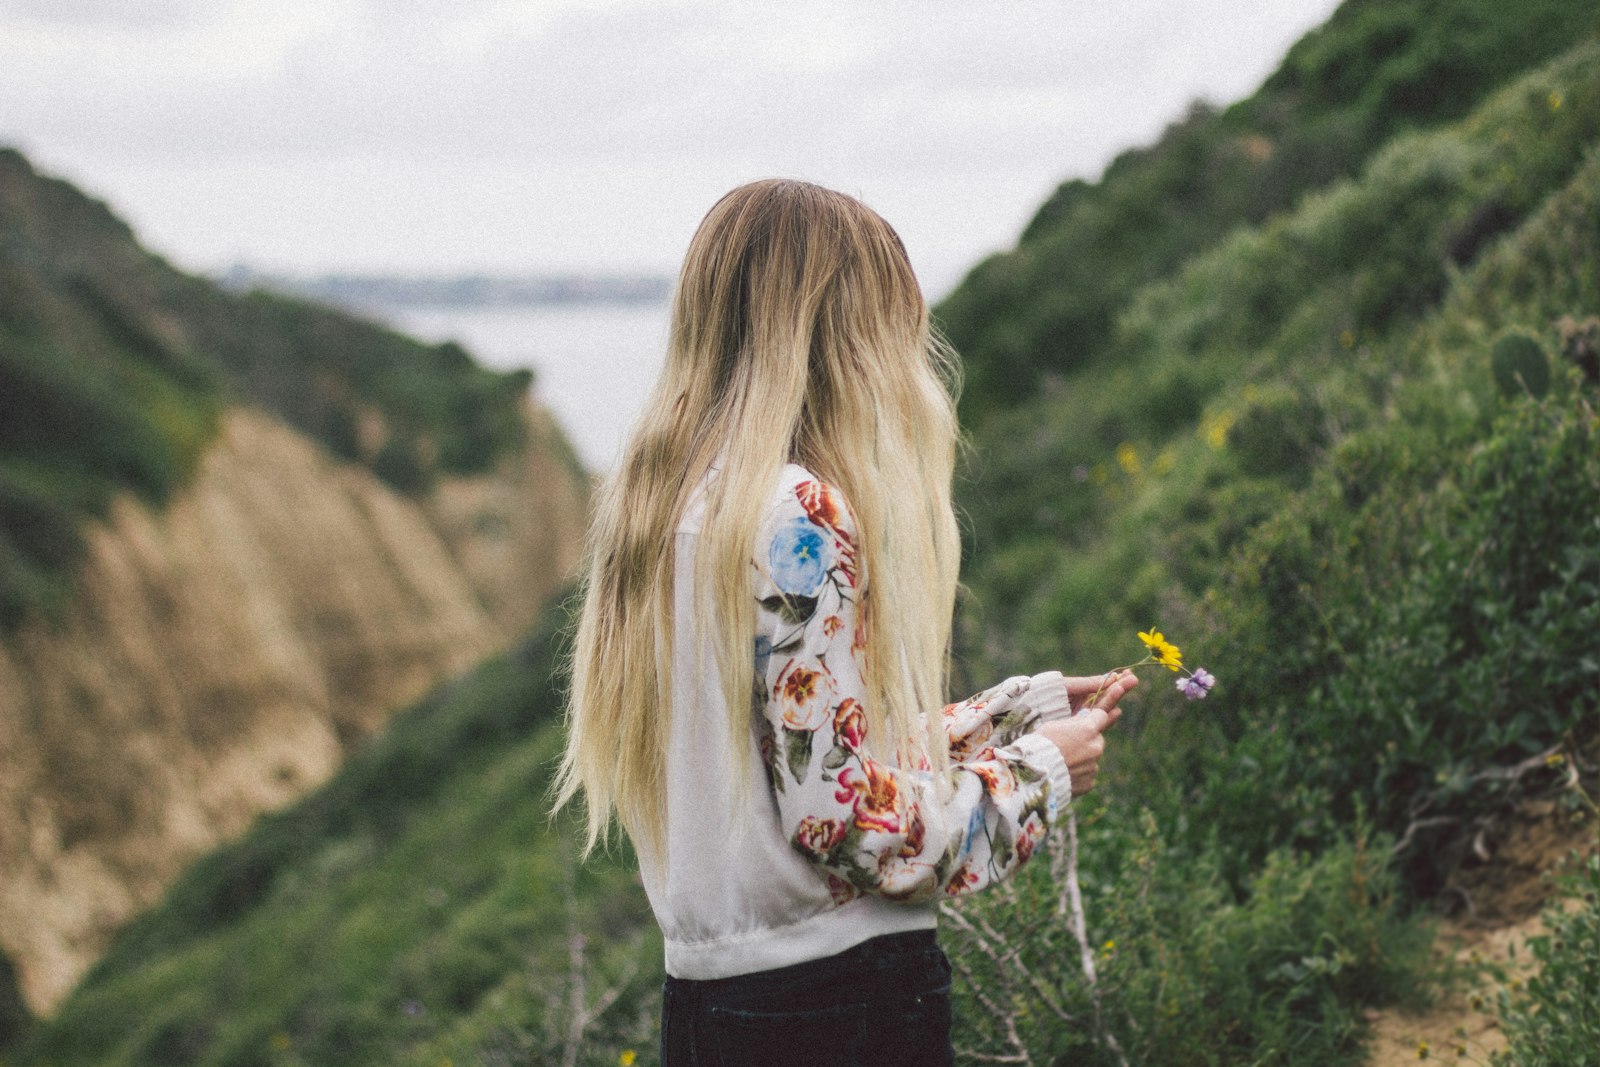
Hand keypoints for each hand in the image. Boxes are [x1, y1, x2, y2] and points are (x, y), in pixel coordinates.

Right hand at [1038, 671, 1136, 795]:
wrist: (1033, 773)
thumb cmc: (1040, 744)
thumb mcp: (1054, 725)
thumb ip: (1074, 722)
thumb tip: (1086, 716)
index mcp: (1088, 729)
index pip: (1101, 716)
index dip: (1094, 717)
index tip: (1087, 720)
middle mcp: (1095, 747)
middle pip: (1098, 739)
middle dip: (1088, 740)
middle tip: (1070, 744)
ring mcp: (1093, 766)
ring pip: (1092, 758)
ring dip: (1083, 758)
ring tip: (1063, 760)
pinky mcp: (1089, 782)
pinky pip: (1087, 774)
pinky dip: (1079, 773)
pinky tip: (1064, 772)